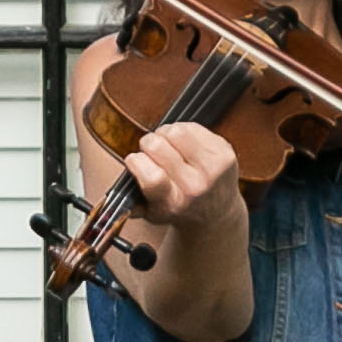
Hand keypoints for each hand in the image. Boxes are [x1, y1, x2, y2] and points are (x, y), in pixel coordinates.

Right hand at [117, 123, 245, 230]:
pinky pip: (193, 127)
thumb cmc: (180, 209)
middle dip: (148, 144)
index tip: (134, 160)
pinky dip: (183, 130)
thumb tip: (116, 196)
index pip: (152, 176)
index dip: (136, 161)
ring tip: (167, 145)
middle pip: (158, 146)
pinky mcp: (225, 153)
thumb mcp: (153, 214)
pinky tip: (184, 144)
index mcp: (173, 203)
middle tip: (151, 152)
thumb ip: (133, 204)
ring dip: (165, 133)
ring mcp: (213, 169)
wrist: (216, 214)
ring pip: (176, 131)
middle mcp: (195, 187)